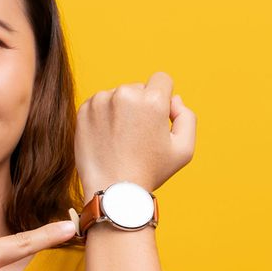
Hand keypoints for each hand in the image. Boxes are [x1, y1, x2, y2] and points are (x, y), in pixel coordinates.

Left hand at [75, 70, 196, 196]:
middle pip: (139, 88)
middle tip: (138, 137)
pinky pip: (99, 104)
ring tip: (121, 140)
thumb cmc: (150, 171)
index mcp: (152, 100)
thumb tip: (173, 99)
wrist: (112, 190)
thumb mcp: (184, 149)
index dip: (163, 100)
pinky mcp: (84, 110)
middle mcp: (125, 94)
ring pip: (118, 96)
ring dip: (121, 111)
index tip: (157, 120)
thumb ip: (187, 116)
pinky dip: (104, 116)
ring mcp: (101, 101)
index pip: (162, 79)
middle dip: (141, 106)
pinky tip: (107, 138)